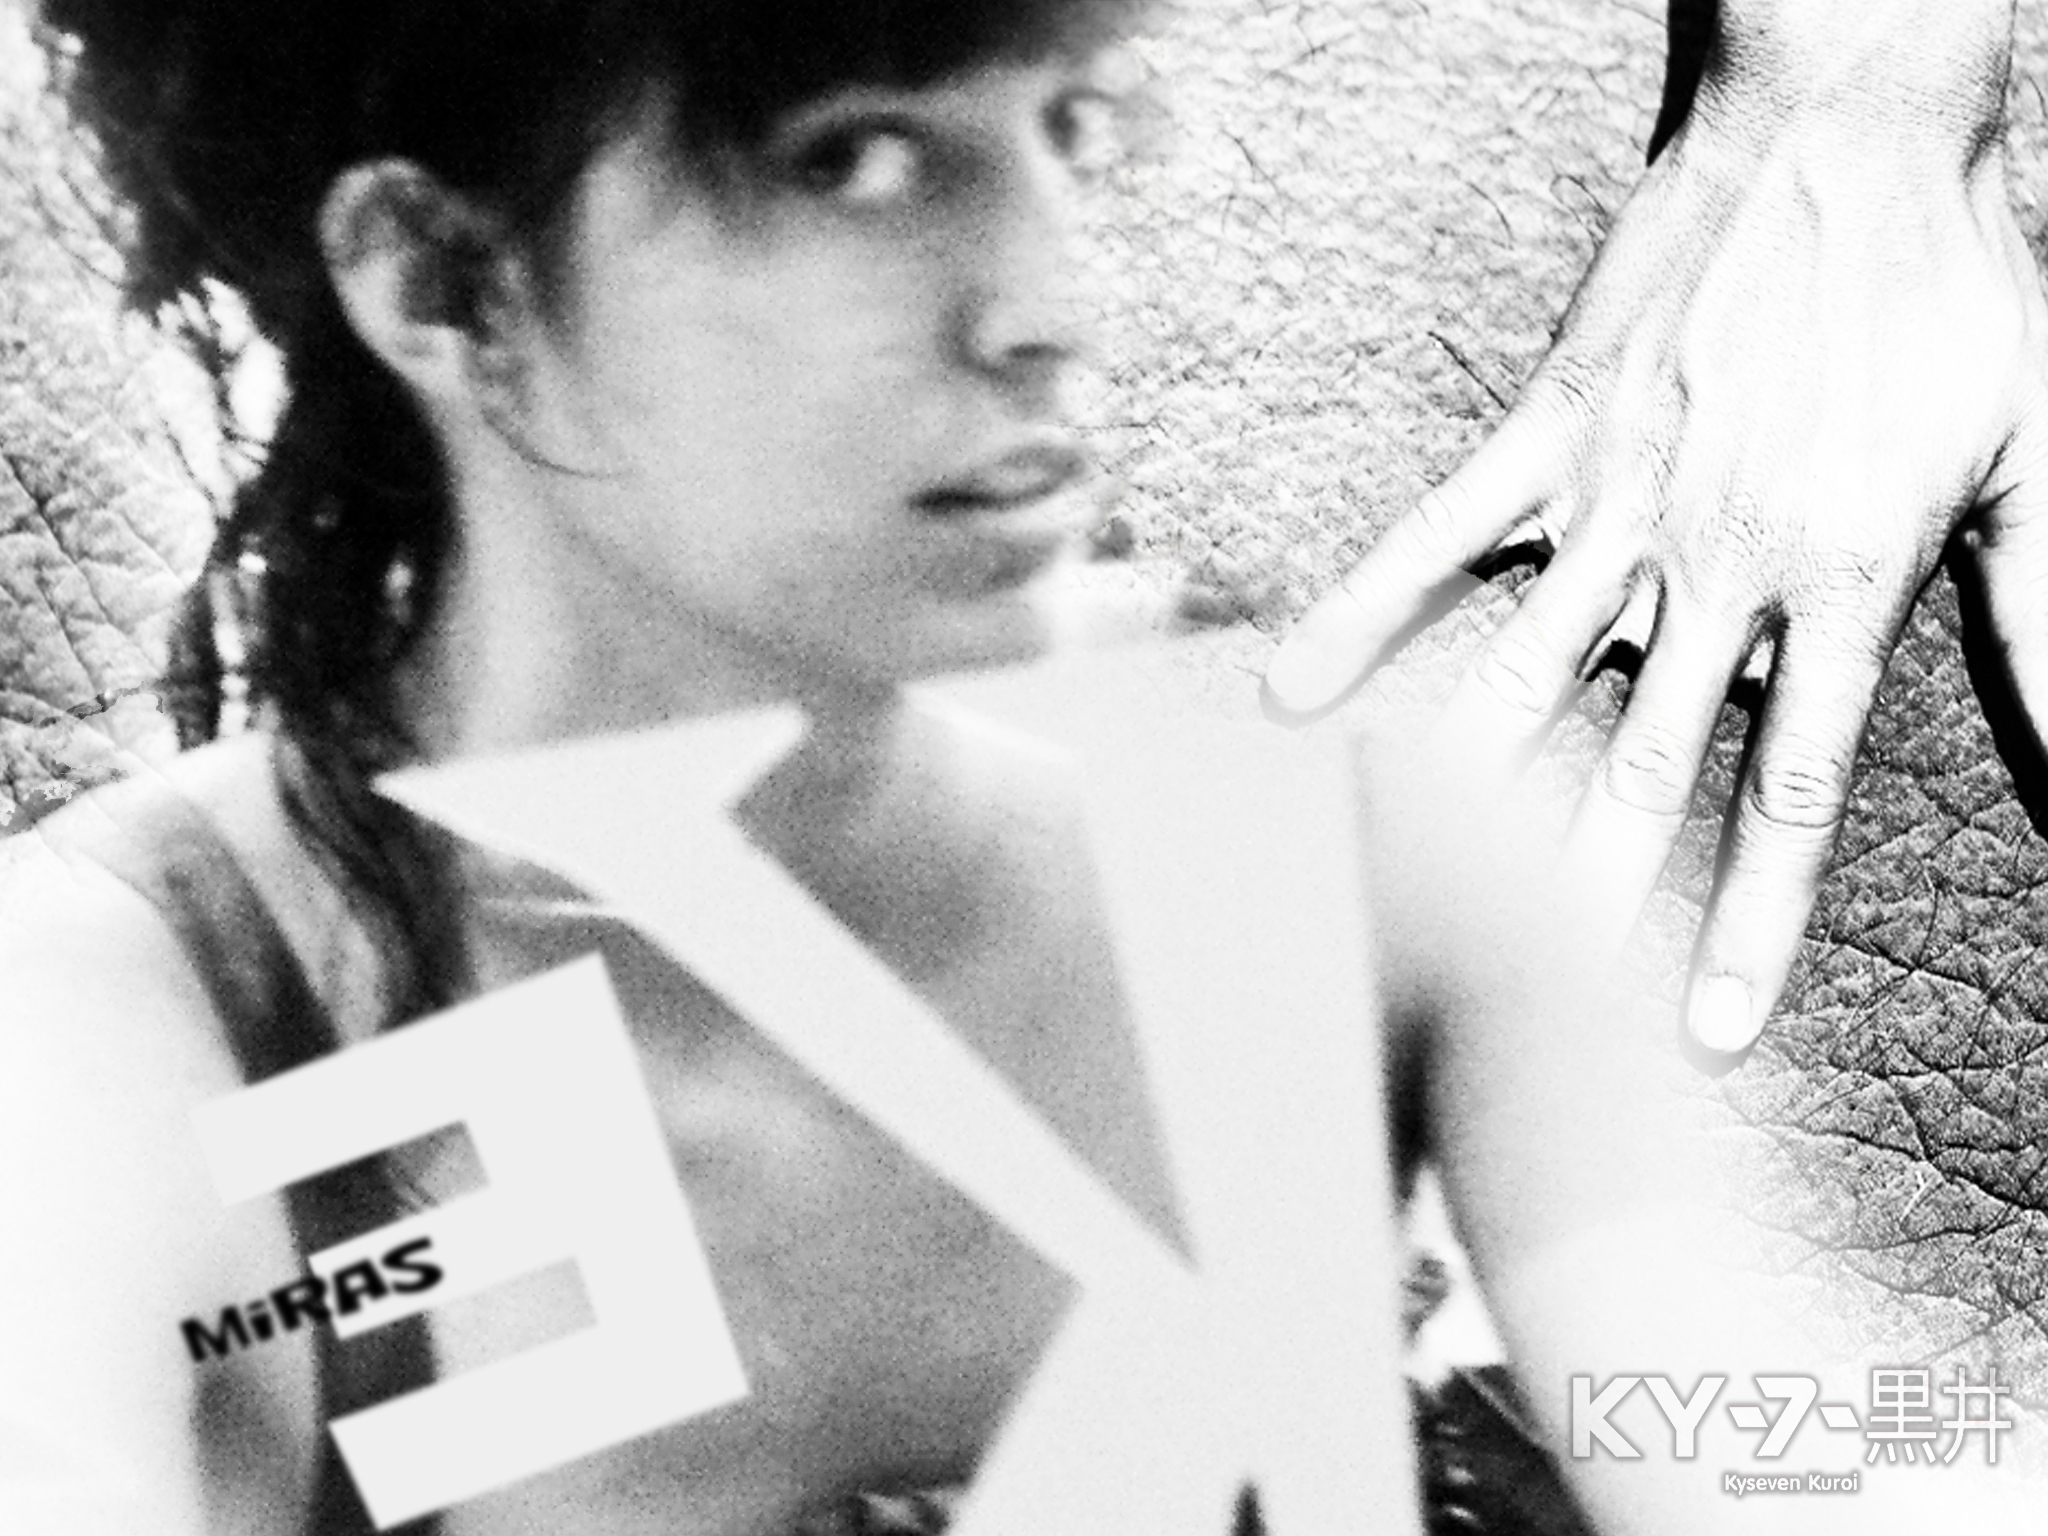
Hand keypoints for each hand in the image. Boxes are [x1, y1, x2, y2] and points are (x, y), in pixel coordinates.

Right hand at [1266, 0, 2047, 1057]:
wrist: (1848, 128)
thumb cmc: (1954, 294)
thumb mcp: (2037, 459)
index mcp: (1840, 583)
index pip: (1789, 795)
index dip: (1750, 924)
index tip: (1702, 1034)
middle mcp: (1713, 564)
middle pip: (1637, 771)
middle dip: (1586, 910)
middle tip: (1528, 1027)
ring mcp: (1614, 501)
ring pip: (1523, 679)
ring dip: (1457, 799)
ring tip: (1388, 898)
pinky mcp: (1543, 439)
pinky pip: (1437, 541)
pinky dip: (1363, 616)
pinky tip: (1294, 699)